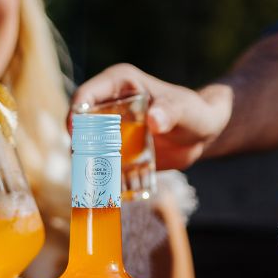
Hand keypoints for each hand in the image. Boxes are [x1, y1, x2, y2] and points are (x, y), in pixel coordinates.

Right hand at [70, 63, 231, 169]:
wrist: (202, 134)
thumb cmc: (195, 112)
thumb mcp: (185, 110)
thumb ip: (171, 112)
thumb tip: (154, 120)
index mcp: (119, 85)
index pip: (85, 96)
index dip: (75, 115)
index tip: (76, 137)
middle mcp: (108, 106)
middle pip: (79, 126)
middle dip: (78, 147)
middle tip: (88, 167)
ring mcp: (109, 130)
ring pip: (85, 148)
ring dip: (87, 167)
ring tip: (97, 184)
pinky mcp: (115, 151)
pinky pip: (100, 165)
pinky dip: (100, 179)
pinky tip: (106, 192)